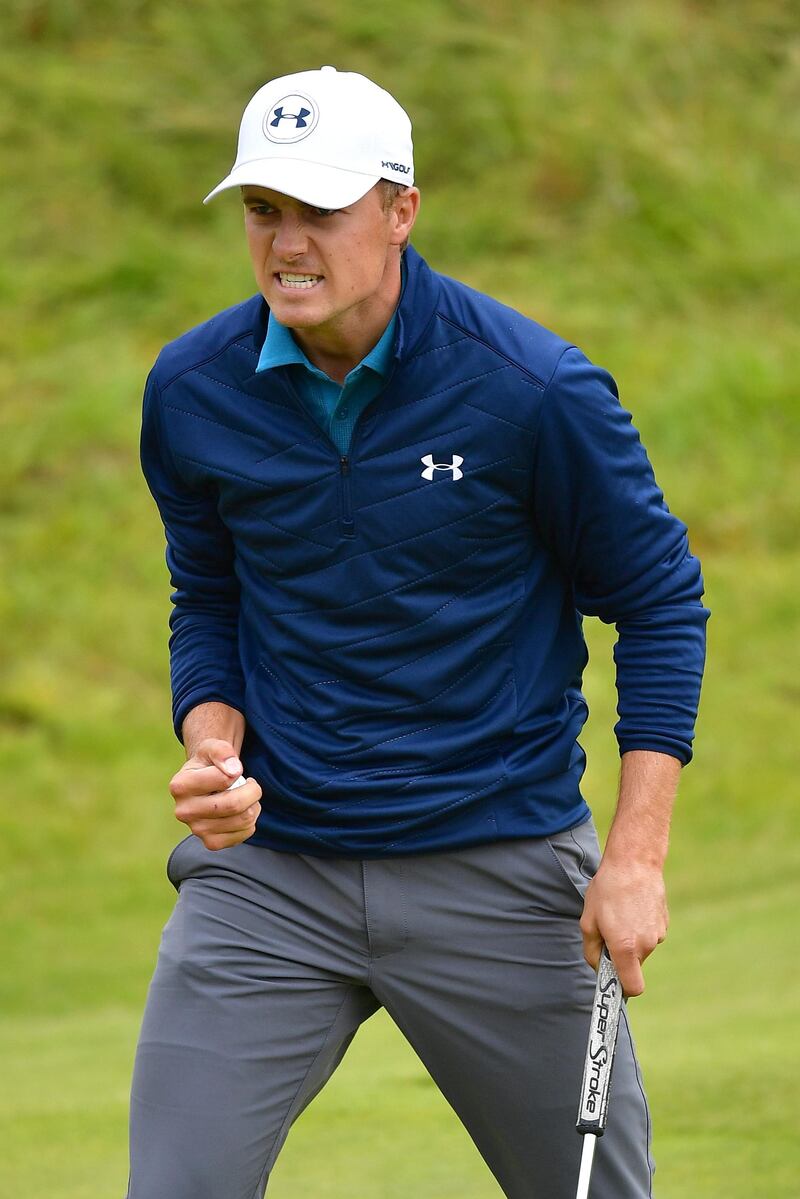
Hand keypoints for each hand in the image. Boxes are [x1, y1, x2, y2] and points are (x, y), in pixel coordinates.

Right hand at [169, 738, 261, 850]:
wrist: (205, 785)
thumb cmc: (209, 764)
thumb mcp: (212, 748)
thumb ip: (222, 752)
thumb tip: (234, 770)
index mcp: (180, 786)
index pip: (223, 779)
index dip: (237, 771)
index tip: (234, 769)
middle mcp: (183, 811)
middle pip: (234, 805)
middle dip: (253, 791)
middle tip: (251, 784)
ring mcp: (196, 830)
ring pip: (243, 820)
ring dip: (254, 806)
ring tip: (245, 797)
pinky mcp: (211, 843)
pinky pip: (244, 834)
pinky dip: (250, 822)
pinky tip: (241, 812)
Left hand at [579, 858, 668, 996]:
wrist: (634, 862)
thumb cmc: (607, 891)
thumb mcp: (588, 922)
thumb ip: (592, 952)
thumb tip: (599, 967)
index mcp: (626, 948)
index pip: (633, 988)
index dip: (622, 988)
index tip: (612, 979)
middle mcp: (646, 945)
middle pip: (633, 965)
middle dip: (620, 956)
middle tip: (607, 931)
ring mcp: (658, 934)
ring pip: (641, 948)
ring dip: (630, 939)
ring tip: (619, 913)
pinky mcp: (664, 922)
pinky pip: (649, 934)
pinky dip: (639, 927)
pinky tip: (632, 907)